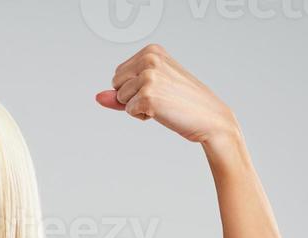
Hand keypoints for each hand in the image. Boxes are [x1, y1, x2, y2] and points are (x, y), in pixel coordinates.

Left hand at [95, 44, 237, 144]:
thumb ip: (122, 91)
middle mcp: (150, 59)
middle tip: (160, 98)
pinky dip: (142, 116)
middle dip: (131, 96)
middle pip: (115, 83)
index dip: (133, 88)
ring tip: (163, 104)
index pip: (119, 73)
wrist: (209, 117)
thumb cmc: (182, 102)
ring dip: (137, 107)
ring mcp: (149, 77)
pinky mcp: (148, 96)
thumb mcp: (152, 88)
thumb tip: (98, 97)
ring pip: (120, 98)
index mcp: (152, 51)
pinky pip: (128, 111)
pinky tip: (162, 112)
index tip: (159, 88)